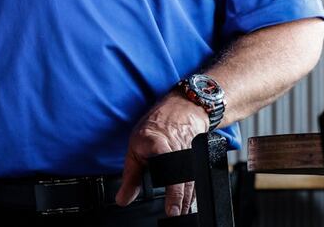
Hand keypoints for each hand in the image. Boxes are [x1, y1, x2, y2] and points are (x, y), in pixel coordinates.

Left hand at [114, 92, 209, 216]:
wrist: (182, 108)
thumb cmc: (156, 126)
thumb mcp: (135, 147)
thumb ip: (130, 176)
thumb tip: (123, 199)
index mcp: (159, 144)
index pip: (169, 170)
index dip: (173, 192)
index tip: (171, 209)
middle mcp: (179, 149)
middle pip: (184, 182)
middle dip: (181, 202)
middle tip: (175, 215)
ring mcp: (192, 153)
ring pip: (192, 183)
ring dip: (187, 201)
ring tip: (180, 212)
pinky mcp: (200, 158)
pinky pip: (197, 179)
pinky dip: (192, 192)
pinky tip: (188, 202)